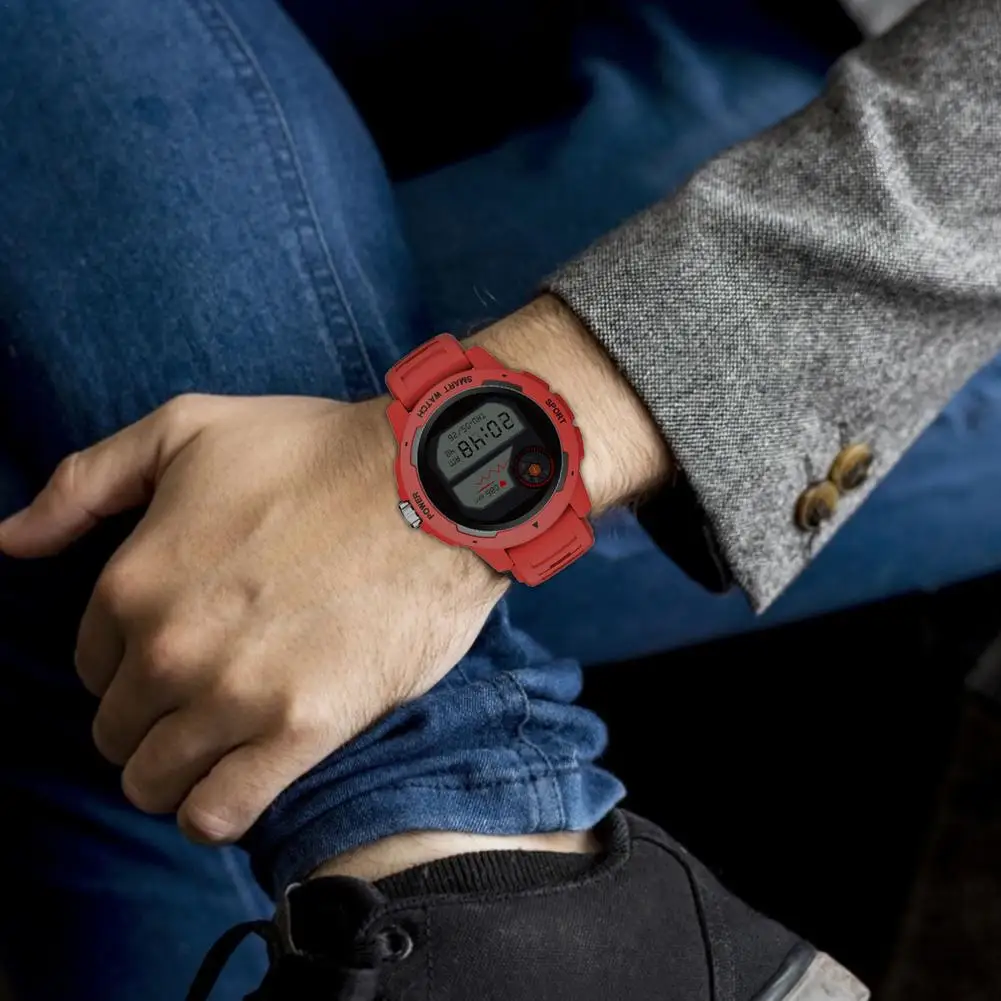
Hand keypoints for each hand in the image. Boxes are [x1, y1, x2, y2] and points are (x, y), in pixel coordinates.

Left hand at [0, 394, 506, 841]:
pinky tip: (238, 777)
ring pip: (154, 783)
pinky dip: (214, 809)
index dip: (130, 662)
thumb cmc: (317, 452)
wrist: (433, 487)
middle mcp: (169, 651)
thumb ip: (84, 484)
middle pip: (117, 732)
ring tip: (220, 740)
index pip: (91, 667)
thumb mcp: (188, 429)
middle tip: (207, 690)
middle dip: (151, 718)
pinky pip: (218, 814)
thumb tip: (7, 541)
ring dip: (176, 770)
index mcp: (133, 583)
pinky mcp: (301, 732)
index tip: (178, 647)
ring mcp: (234, 697)